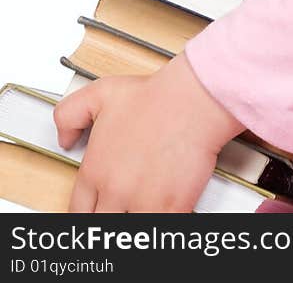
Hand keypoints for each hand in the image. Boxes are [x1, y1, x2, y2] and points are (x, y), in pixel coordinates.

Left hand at [53, 50, 245, 212]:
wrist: (192, 99)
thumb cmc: (156, 96)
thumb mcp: (100, 94)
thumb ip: (69, 115)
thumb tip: (64, 138)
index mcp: (95, 170)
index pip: (77, 212)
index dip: (85, 214)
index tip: (94, 210)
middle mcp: (115, 191)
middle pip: (100, 227)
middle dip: (109, 219)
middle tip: (120, 210)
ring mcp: (143, 202)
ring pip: (127, 233)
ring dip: (133, 223)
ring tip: (140, 211)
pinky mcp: (172, 207)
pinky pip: (160, 231)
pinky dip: (160, 223)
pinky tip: (163, 213)